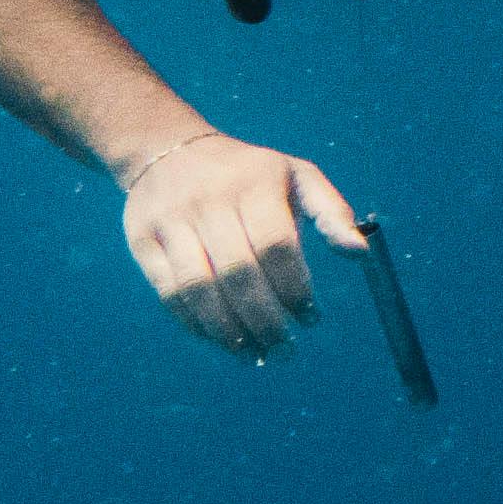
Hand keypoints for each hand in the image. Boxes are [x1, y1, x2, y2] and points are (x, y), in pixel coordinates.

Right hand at [118, 131, 364, 357]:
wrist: (164, 148)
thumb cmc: (246, 174)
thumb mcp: (295, 175)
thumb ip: (332, 213)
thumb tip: (360, 254)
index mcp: (254, 183)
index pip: (276, 245)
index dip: (295, 289)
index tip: (311, 319)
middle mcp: (209, 200)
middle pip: (238, 273)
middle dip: (266, 321)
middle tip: (285, 351)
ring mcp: (171, 221)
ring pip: (198, 289)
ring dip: (229, 333)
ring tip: (254, 355)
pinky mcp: (142, 242)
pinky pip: (168, 294)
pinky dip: (196, 325)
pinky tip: (221, 339)